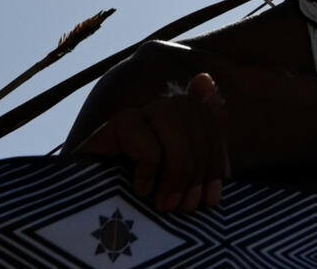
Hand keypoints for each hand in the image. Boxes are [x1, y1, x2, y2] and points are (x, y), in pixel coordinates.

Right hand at [73, 71, 227, 212]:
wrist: (99, 239)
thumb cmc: (147, 217)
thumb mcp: (185, 186)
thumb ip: (203, 142)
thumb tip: (204, 77)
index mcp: (173, 128)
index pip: (206, 113)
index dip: (216, 153)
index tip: (212, 198)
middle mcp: (150, 118)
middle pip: (189, 108)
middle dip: (199, 161)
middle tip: (189, 206)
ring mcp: (126, 124)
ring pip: (167, 110)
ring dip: (178, 162)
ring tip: (167, 203)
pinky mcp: (102, 134)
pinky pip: (134, 125)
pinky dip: (148, 160)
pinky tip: (141, 190)